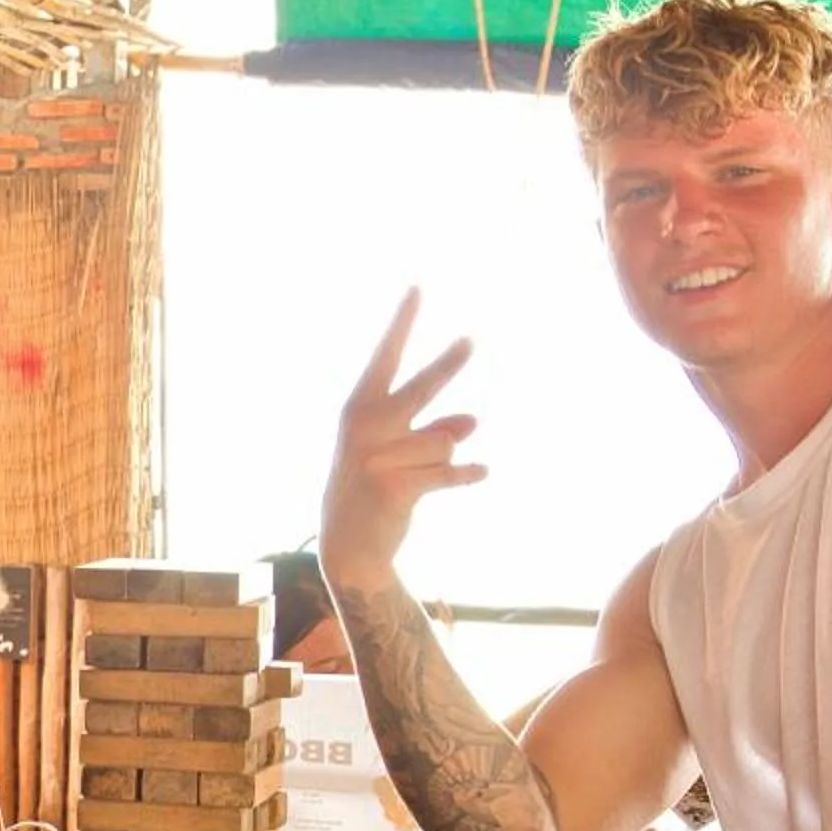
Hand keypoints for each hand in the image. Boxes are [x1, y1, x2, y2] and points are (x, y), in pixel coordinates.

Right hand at [321, 289, 483, 591]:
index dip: (402, 322)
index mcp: (358, 408)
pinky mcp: (396, 487)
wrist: (348, 543)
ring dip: (445, 458)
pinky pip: (451, 471)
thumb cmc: (373, 486)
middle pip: (421, 388)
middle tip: (471, 340)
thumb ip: (433, 428)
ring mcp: (378, 457)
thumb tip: (473, 422)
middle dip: (448, 364)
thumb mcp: (396, 450)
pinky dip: (469, 474)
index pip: (385, 356)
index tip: (418, 287)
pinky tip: (482, 473)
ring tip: (422, 476)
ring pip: (445, 441)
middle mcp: (365, 427)